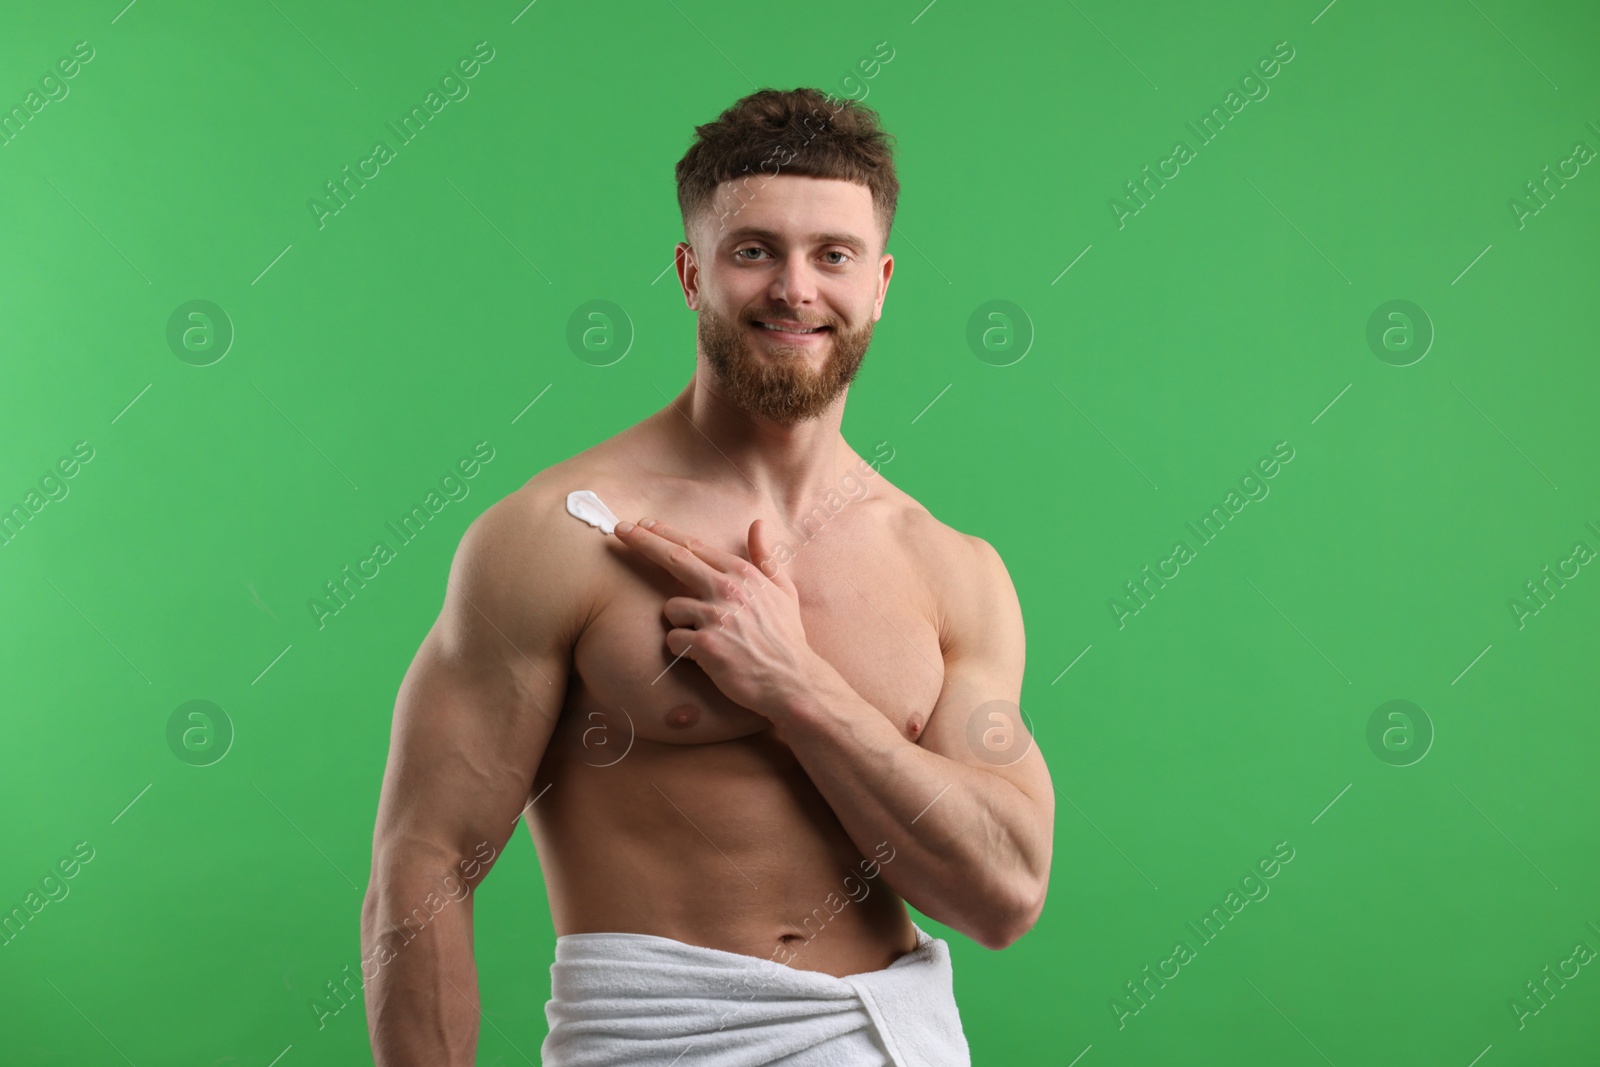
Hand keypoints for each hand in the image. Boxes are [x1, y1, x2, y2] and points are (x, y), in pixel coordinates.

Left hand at [613, 516, 818, 718]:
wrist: (792, 681)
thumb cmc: (785, 637)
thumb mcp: (784, 591)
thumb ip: (765, 556)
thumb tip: (758, 523)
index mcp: (743, 574)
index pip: (695, 546)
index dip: (665, 533)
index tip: (643, 523)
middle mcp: (728, 589)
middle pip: (674, 558)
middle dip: (643, 542)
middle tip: (618, 530)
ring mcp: (716, 616)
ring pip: (671, 607)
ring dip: (680, 622)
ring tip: (707, 638)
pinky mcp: (706, 645)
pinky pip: (674, 639)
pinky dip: (683, 648)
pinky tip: (704, 656)